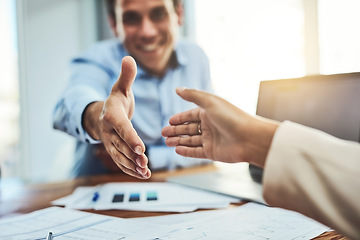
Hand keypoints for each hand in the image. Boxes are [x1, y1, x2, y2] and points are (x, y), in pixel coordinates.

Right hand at [83, 56, 150, 178]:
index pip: (122, 127)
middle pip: (121, 145)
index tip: (140, 147)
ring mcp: (111, 144)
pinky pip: (122, 162)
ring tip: (146, 172)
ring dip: (132, 166)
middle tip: (145, 163)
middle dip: (133, 155)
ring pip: (121, 157)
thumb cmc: (116, 101)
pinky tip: (144, 175)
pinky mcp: (115, 152)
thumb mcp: (121, 88)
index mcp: (112, 116)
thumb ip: (126, 76)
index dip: (130, 137)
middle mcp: (109, 132)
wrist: (102, 116)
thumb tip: (129, 57)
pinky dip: (131, 170)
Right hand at [161, 88, 278, 166]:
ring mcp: (211, 139)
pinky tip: (177, 150)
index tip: (168, 122)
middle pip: (189, 128)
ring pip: (190, 140)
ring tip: (167, 142)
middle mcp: (210, 125)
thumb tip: (177, 89)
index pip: (190, 115)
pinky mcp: (212, 152)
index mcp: (209, 112)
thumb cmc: (232, 117)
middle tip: (163, 134)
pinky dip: (186, 151)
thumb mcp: (210, 102)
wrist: (250, 138)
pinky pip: (196, 152)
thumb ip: (192, 95)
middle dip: (175, 131)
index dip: (179, 119)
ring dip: (178, 141)